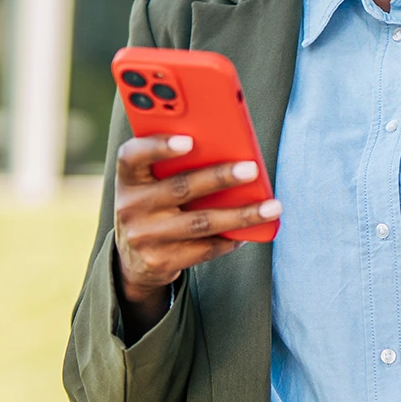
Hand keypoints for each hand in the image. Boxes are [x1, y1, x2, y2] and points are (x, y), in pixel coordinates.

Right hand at [113, 134, 281, 334]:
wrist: (134, 258)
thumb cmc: (154, 204)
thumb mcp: (151, 183)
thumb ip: (174, 165)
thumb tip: (230, 151)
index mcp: (129, 178)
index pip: (133, 156)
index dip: (158, 146)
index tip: (189, 140)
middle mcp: (131, 207)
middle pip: (180, 188)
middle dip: (220, 178)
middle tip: (252, 170)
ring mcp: (145, 237)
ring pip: (201, 222)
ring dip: (241, 214)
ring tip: (272, 207)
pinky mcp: (161, 261)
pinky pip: (205, 249)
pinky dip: (231, 239)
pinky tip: (251, 232)